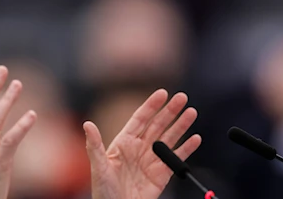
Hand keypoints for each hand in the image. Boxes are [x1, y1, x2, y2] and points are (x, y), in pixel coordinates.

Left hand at [85, 89, 201, 198]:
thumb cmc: (103, 190)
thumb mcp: (98, 166)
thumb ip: (95, 145)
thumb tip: (87, 125)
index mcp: (124, 142)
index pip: (140, 119)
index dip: (151, 106)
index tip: (162, 93)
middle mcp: (139, 148)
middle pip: (158, 125)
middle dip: (170, 111)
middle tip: (182, 97)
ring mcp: (151, 160)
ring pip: (169, 138)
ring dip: (181, 125)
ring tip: (191, 112)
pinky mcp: (161, 175)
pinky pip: (176, 159)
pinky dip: (187, 149)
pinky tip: (195, 138)